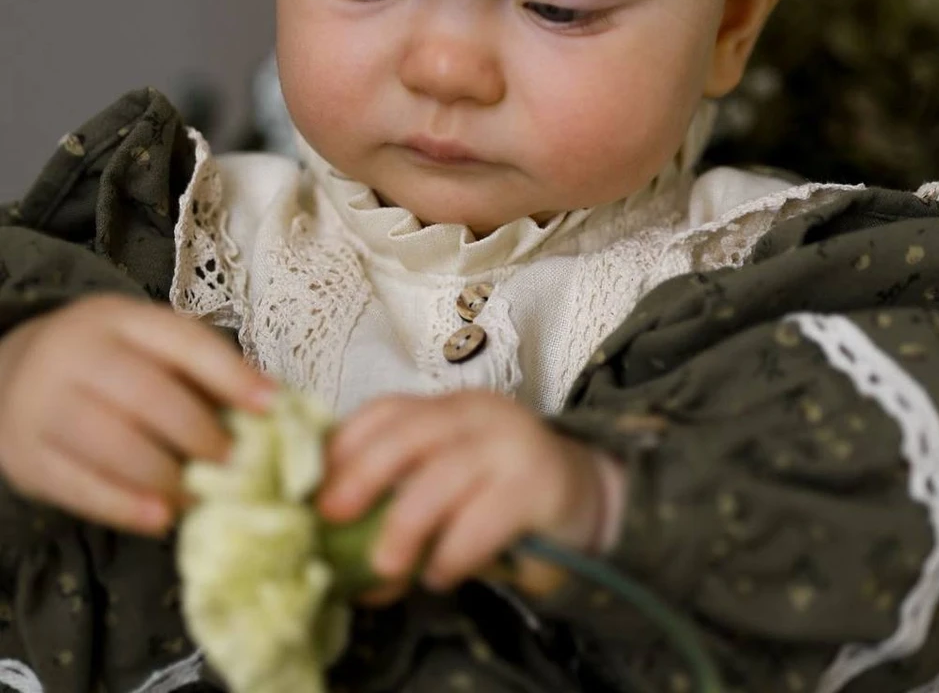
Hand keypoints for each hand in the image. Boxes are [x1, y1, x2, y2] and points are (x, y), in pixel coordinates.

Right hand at [0, 295, 275, 535]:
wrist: (13, 374)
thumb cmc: (109, 364)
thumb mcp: (148, 347)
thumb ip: (202, 372)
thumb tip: (272, 408)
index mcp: (119, 318)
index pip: (184, 342)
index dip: (231, 375)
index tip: (270, 406)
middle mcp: (76, 352)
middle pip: (147, 394)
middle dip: (199, 432)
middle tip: (235, 461)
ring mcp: (42, 402)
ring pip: (112, 442)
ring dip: (166, 475)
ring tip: (201, 493)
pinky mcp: (24, 456)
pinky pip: (78, 486)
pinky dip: (125, 506)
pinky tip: (161, 517)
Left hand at [316, 390, 625, 597]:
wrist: (586, 497)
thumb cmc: (501, 492)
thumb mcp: (449, 475)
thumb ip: (401, 486)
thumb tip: (329, 529)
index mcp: (450, 406)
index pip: (387, 408)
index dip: (343, 442)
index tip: (309, 483)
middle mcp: (479, 414)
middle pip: (409, 433)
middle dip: (362, 474)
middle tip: (330, 516)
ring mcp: (512, 444)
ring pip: (442, 477)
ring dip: (404, 527)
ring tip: (385, 568)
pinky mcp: (540, 483)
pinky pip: (484, 519)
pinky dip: (453, 553)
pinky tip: (441, 575)